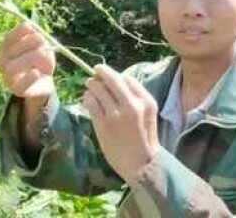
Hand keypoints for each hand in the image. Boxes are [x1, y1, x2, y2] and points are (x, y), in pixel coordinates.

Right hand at [0, 22, 55, 102]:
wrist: (43, 83)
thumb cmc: (39, 61)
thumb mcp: (39, 46)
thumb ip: (34, 36)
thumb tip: (31, 28)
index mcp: (5, 49)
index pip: (8, 38)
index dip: (20, 32)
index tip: (35, 30)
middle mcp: (1, 62)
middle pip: (11, 51)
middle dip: (30, 45)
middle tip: (45, 45)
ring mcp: (7, 77)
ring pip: (12, 67)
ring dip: (33, 60)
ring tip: (47, 62)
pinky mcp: (16, 90)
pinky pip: (19, 85)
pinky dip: (29, 78)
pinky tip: (36, 73)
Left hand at [82, 65, 159, 185]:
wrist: (140, 165)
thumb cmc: (144, 139)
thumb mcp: (148, 115)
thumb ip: (136, 97)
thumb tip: (118, 79)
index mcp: (146, 102)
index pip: (126, 78)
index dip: (115, 75)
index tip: (108, 76)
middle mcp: (132, 105)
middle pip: (111, 78)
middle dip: (101, 72)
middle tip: (96, 71)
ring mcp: (116, 115)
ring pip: (97, 88)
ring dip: (91, 85)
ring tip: (90, 88)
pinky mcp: (103, 124)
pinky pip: (90, 102)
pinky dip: (87, 98)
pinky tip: (88, 101)